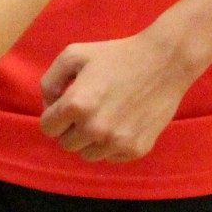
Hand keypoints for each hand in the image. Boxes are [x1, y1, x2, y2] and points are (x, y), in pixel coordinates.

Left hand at [39, 32, 201, 162]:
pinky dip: (111, 145)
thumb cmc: (116, 55)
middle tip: (87, 109)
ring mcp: (117, 142)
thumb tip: (48, 106)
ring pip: (87, 155)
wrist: (164, 62)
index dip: (53, 115)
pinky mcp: (136, 149)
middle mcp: (95, 129)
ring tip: (104, 116)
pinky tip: (121, 122)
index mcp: (76, 105)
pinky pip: (111, 157)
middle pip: (66, 144)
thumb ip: (50, 81)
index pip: (47, 128)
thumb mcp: (73, 55)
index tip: (65, 105)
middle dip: (70, 128)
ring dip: (90, 140)